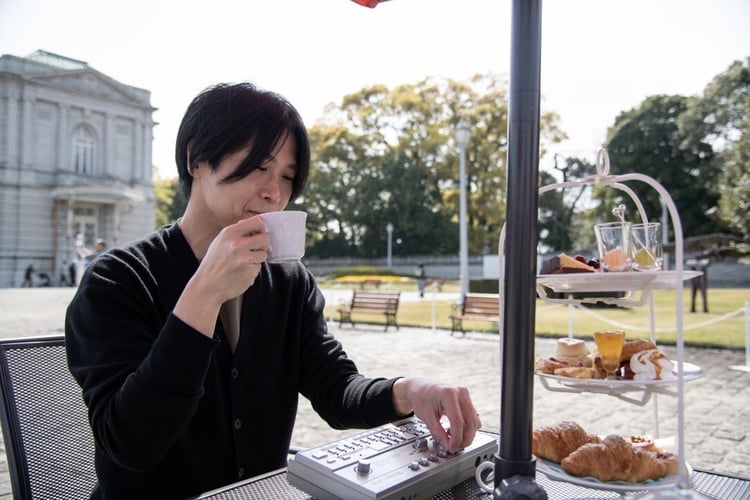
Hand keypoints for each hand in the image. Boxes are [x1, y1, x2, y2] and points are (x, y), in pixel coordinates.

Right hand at [174, 216, 269, 335]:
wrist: (206, 286)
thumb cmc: (213, 264)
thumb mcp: (220, 242)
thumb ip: (236, 233)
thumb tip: (256, 226)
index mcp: (229, 233)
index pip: (257, 222)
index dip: (262, 227)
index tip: (261, 232)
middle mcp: (237, 244)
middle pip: (265, 238)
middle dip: (262, 245)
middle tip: (254, 250)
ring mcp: (244, 259)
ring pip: (263, 254)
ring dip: (257, 259)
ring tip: (243, 263)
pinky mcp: (249, 272)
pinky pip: (259, 267)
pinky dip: (252, 270)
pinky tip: (241, 272)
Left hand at [392, 377, 480, 453]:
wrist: (419, 387)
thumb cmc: (421, 397)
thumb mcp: (426, 417)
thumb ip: (438, 433)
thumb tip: (447, 446)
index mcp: (449, 393)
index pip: (458, 421)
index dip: (456, 438)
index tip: (451, 448)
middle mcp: (461, 392)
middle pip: (471, 422)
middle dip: (465, 439)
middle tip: (454, 448)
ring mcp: (465, 395)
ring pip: (475, 421)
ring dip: (467, 434)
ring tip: (452, 438)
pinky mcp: (467, 400)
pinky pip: (472, 417)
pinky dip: (466, 427)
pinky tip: (454, 430)